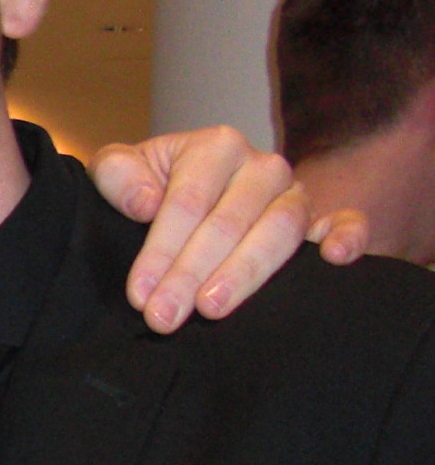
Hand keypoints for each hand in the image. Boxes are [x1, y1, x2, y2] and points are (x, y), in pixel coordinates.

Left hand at [91, 125, 363, 333]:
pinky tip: (333, 259)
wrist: (177, 188)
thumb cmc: (147, 183)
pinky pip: (345, 222)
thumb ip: (118, 176)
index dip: (161, 251)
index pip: (188, 203)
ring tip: (212, 309)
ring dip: (246, 272)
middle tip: (165, 317)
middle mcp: (261, 167)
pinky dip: (348, 236)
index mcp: (215, 147)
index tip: (140, 294)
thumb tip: (145, 203)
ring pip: (280, 229)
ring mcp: (294, 193)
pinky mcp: (319, 220)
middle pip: (231, 222)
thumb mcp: (119, 170)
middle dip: (192, 274)